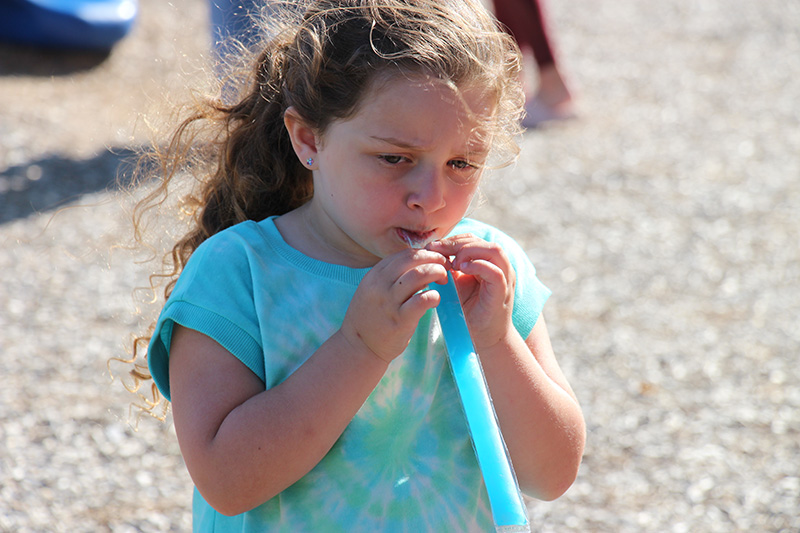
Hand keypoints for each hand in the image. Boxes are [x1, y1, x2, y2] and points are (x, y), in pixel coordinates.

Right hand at [341, 248, 447, 362]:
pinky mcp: (400, 320)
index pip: (405, 254)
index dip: (425, 253)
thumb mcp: (373, 289)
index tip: (436, 260)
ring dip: (437, 273)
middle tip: (445, 267)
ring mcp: (389, 302)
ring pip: (419, 275)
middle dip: (434, 259)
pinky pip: (422, 300)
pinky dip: (434, 295)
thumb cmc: (371, 316)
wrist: (359, 346)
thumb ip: (391, 276)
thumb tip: (418, 261)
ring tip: (444, 280)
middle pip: (413, 259)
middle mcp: (380, 285)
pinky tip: (436, 299)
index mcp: (375, 275)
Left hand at [426, 234, 515, 349]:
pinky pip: (495, 272)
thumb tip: (431, 251)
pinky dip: (477, 266)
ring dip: (468, 252)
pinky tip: (460, 269)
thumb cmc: (468, 311)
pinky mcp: (503, 292)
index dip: (452, 240)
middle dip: (457, 243)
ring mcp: (504, 278)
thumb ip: (449, 268)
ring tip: (451, 262)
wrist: (481, 338)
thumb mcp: (455, 284)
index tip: (432, 247)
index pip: (472, 240)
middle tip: (437, 250)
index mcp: (488, 262)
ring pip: (493, 250)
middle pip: (482, 241)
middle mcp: (500, 267)